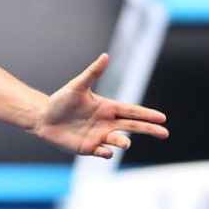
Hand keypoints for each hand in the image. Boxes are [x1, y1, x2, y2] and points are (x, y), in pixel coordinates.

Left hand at [34, 54, 168, 158]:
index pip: (132, 111)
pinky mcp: (88, 148)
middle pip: (132, 127)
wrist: (43, 118)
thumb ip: (93, 73)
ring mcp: (99, 136)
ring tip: (125, 143)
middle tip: (164, 133)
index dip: (146, 114)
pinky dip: (106, 153)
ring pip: (117, 140)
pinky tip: (107, 152)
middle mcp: (107, 123)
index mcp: (107, 108)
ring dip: (123, 142)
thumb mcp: (77, 86)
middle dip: (148, 130)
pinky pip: (101, 152)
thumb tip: (105, 56)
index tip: (162, 117)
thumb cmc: (61, 101)